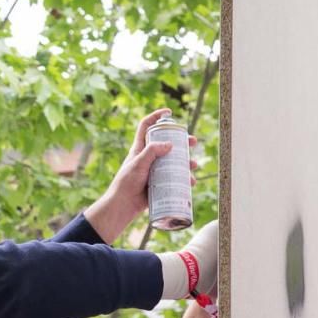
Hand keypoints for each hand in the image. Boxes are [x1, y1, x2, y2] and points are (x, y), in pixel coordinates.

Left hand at [85, 109, 197, 242]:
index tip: (169, 112)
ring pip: (173, 162)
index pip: (146, 126)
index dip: (156, 116)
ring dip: (186, 162)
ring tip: (194, 165)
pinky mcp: (159, 183)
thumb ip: (152, 151)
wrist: (123, 205)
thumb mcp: (138, 163)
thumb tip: (170, 143)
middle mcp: (148, 157)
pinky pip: (174, 179)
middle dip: (181, 141)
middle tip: (193, 142)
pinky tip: (190, 182)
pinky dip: (184, 179)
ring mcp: (154, 170)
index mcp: (140, 148)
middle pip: (166, 144)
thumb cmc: (126, 182)